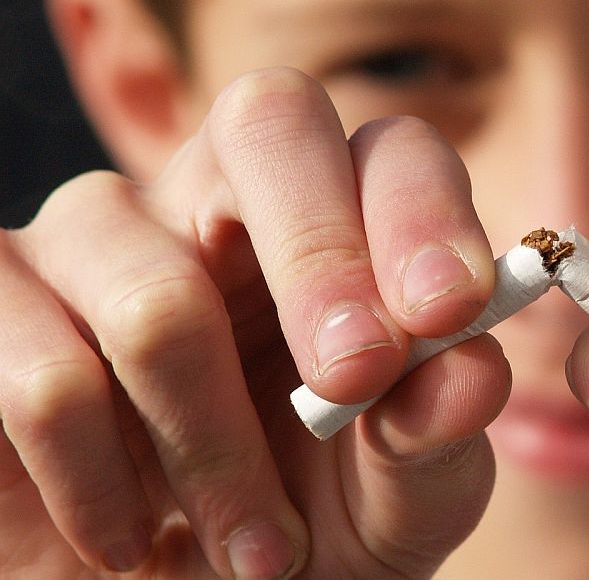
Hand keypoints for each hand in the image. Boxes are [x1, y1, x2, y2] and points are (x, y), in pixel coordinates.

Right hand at [0, 68, 506, 576]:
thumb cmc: (313, 524)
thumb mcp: (405, 493)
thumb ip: (440, 428)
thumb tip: (471, 370)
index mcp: (339, 218)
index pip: (388, 150)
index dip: (421, 213)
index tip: (447, 309)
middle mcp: (215, 198)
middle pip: (266, 123)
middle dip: (323, 259)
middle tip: (353, 381)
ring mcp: (94, 239)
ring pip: (158, 296)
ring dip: (220, 453)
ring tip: (261, 549)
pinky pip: (45, 376)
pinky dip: (104, 486)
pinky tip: (134, 538)